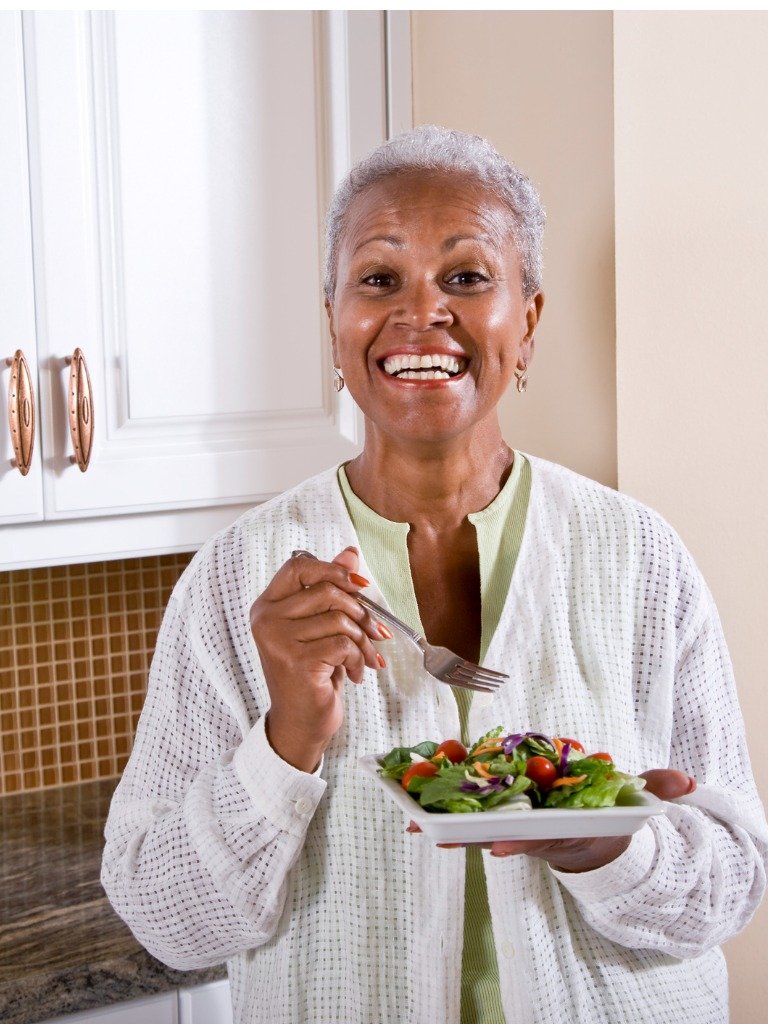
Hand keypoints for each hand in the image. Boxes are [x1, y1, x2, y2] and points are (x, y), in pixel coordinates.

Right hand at [250, 547, 386, 771]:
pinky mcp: (295, 662)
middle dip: (360, 612)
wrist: (301, 723)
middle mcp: (266, 619)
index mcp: (267, 606)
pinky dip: (359, 660)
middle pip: (327, 591)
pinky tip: (357, 674)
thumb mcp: (321, 628)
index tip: (360, 586)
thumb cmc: (312, 674)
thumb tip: (350, 553)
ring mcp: (277, 640)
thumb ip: (330, 589)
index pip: (298, 566)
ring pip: (339, 619)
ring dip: (363, 641)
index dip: (333, 569)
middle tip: (374, 633)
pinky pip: (343, 645)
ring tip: (365, 659)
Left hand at [408, 769, 696, 872]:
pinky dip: (442, 808)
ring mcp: (513, 827)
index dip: (523, 843)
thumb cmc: (609, 816)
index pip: (542, 837)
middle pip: (497, 835)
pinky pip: (467, 811)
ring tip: (411, 823)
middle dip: (468, 836)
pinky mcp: (497, 815)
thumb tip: (684, 781)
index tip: (503, 847)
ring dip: (444, 825)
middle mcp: (533, 833)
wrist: (592, 836)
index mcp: (563, 830)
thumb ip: (657, 788)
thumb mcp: (634, 804)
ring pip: (475, 827)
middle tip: (435, 837)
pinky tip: (413, 804)